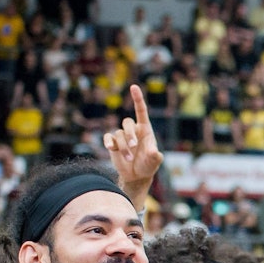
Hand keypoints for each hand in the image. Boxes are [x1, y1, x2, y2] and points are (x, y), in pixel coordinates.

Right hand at [102, 85, 162, 209]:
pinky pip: (108, 138)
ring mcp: (122, 136)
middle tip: (134, 146)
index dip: (137, 99)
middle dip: (130, 134)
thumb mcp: (154, 162)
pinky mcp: (112, 143)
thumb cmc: (148, 165)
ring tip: (129, 158)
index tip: (134, 86)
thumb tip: (155, 152)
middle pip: (127, 123)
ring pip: (118, 134)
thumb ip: (155, 156)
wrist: (137, 175)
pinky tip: (112, 149)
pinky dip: (109, 142)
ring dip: (123, 146)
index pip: (141, 111)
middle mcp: (133, 130)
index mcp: (145, 130)